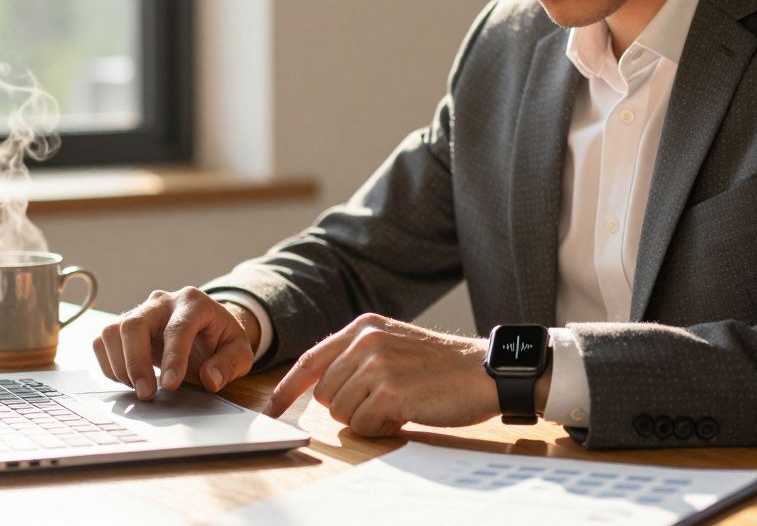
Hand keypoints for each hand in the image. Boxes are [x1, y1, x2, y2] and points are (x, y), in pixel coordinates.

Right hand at [93, 287, 260, 399]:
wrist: (206, 329)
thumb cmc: (221, 340)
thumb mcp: (239, 352)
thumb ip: (229, 365)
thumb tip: (210, 379)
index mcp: (194, 303)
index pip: (178, 328)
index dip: (173, 358)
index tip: (170, 386)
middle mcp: (162, 302)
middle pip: (135, 324)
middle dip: (136, 363)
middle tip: (146, 394)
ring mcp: (140, 311)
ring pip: (113, 331)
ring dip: (120, 366)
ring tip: (140, 389)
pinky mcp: (124, 325)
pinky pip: (103, 341)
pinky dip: (109, 365)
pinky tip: (128, 380)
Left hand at [263, 313, 499, 436]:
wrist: (483, 371)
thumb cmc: (440, 365)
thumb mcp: (392, 343)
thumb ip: (357, 356)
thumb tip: (322, 387)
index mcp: (362, 327)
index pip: (310, 360)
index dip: (287, 389)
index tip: (272, 409)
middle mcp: (365, 341)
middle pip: (325, 393)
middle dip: (348, 407)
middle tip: (382, 403)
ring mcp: (377, 365)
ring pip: (342, 412)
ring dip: (367, 419)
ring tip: (398, 406)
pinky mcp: (390, 392)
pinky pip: (364, 425)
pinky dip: (382, 429)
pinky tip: (405, 415)